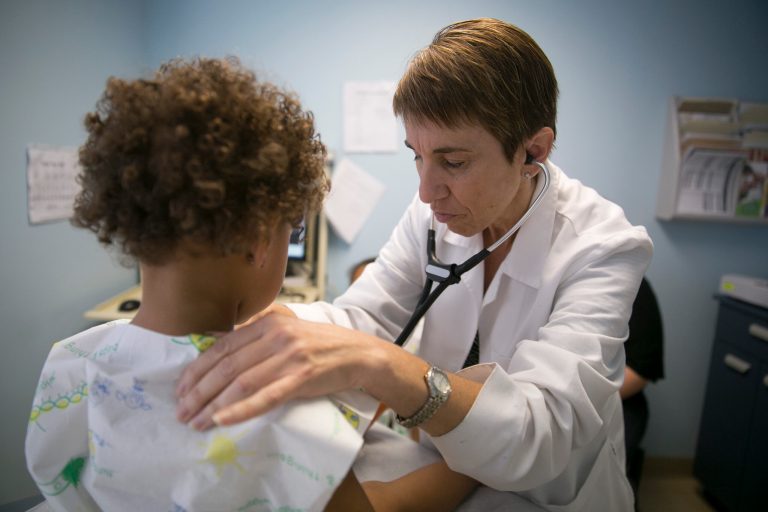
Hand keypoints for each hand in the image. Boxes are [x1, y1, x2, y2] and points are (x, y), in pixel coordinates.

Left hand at [175, 312, 382, 429]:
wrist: (358, 353)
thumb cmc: (320, 344)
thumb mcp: (286, 330)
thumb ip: (256, 335)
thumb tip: (217, 348)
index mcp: (268, 323)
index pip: (223, 347)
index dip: (198, 369)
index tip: (181, 388)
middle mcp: (276, 336)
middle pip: (227, 366)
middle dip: (199, 390)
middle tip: (181, 410)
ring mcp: (289, 357)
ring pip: (241, 382)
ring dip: (213, 405)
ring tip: (195, 421)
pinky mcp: (302, 378)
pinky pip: (266, 397)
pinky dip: (241, 409)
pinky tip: (222, 419)